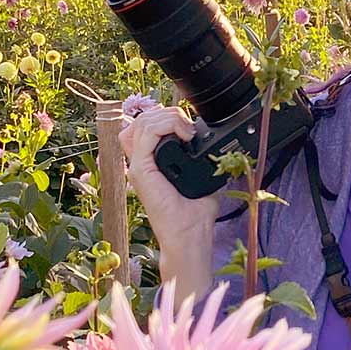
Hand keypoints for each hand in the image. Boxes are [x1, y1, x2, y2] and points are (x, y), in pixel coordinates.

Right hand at [118, 106, 218, 252]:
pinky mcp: (140, 171)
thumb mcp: (200, 177)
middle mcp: (141, 163)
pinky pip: (145, 135)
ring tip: (186, 131)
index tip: (189, 127)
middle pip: (141, 120)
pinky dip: (165, 127)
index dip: (165, 118)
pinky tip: (184, 136)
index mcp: (151, 163)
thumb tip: (213, 144)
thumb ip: (199, 159)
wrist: (189, 236)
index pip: (145, 127)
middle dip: (167, 114)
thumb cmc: (194, 214)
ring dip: (167, 118)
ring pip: (141, 123)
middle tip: (188, 127)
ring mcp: (138, 166)